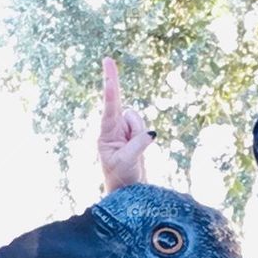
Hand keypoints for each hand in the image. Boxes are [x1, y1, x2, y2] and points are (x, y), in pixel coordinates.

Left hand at [98, 55, 154, 191]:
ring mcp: (124, 130)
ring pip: (139, 120)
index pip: (109, 108)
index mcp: (106, 134)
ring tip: (134, 153)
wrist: (128, 190)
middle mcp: (113, 128)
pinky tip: (137, 152)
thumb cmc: (122, 177)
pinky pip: (145, 128)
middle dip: (122, 101)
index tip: (109, 71)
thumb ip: (139, 144)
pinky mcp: (135, 134)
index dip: (111, 89)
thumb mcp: (128, 161)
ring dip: (141, 135)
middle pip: (125, 109)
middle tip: (108, 67)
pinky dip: (145, 138)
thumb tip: (151, 132)